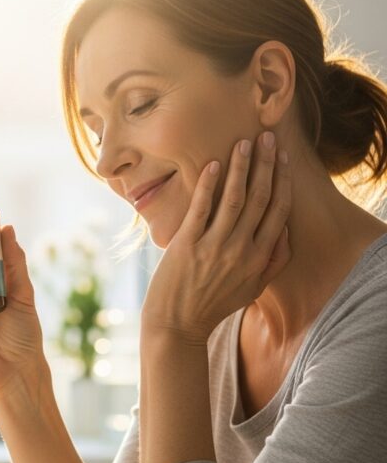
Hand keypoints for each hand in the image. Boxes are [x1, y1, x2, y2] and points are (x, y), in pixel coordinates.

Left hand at [142, 130, 291, 342]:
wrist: (176, 325)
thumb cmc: (213, 306)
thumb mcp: (251, 290)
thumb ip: (272, 263)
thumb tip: (285, 233)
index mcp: (259, 258)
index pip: (278, 211)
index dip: (282, 181)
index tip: (283, 158)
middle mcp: (241, 250)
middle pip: (260, 198)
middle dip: (266, 165)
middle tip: (267, 137)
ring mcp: (214, 246)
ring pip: (235, 198)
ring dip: (241, 167)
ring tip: (244, 143)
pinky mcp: (188, 244)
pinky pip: (202, 208)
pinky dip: (209, 185)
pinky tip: (213, 164)